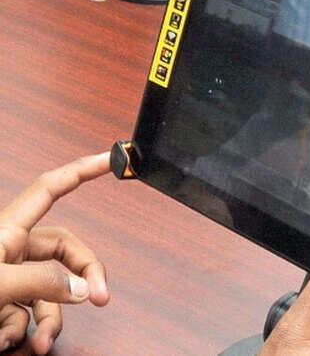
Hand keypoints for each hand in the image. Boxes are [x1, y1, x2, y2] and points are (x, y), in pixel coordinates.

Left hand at [0, 153, 110, 354]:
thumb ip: (41, 281)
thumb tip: (80, 288)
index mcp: (7, 231)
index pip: (52, 189)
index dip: (82, 170)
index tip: (110, 160)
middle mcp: (10, 251)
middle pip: (65, 250)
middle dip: (85, 273)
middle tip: (99, 298)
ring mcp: (7, 279)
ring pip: (50, 291)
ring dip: (51, 319)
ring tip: (40, 342)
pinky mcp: (0, 304)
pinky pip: (28, 314)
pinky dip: (26, 331)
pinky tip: (11, 344)